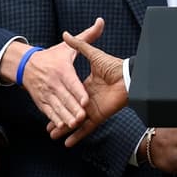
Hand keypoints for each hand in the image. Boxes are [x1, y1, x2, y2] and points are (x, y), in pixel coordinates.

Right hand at [4, 18, 104, 131]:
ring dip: (64, 117)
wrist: (26, 64)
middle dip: (73, 108)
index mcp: (62, 70)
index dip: (78, 92)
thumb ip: (86, 37)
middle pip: (65, 98)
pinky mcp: (41, 102)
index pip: (72, 83)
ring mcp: (47, 93)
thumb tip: (100, 21)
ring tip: (72, 124)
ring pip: (57, 107)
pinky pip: (48, 112)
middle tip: (82, 117)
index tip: (85, 101)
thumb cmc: (51, 56)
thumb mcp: (67, 47)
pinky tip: (60, 127)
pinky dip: (53, 120)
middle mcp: (54, 83)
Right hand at [50, 27, 127, 145]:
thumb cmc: (112, 64)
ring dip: (64, 128)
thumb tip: (66, 33)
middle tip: (47, 127)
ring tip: (52, 135)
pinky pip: (86, 128)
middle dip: (58, 119)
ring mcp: (92, 109)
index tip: (47, 102)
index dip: (58, 99)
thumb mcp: (92, 54)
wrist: (129, 77)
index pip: (68, 94)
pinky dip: (77, 136)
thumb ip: (80, 44)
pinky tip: (67, 143)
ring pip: (75, 120)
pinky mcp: (98, 116)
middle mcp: (86, 98)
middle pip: (69, 110)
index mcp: (84, 85)